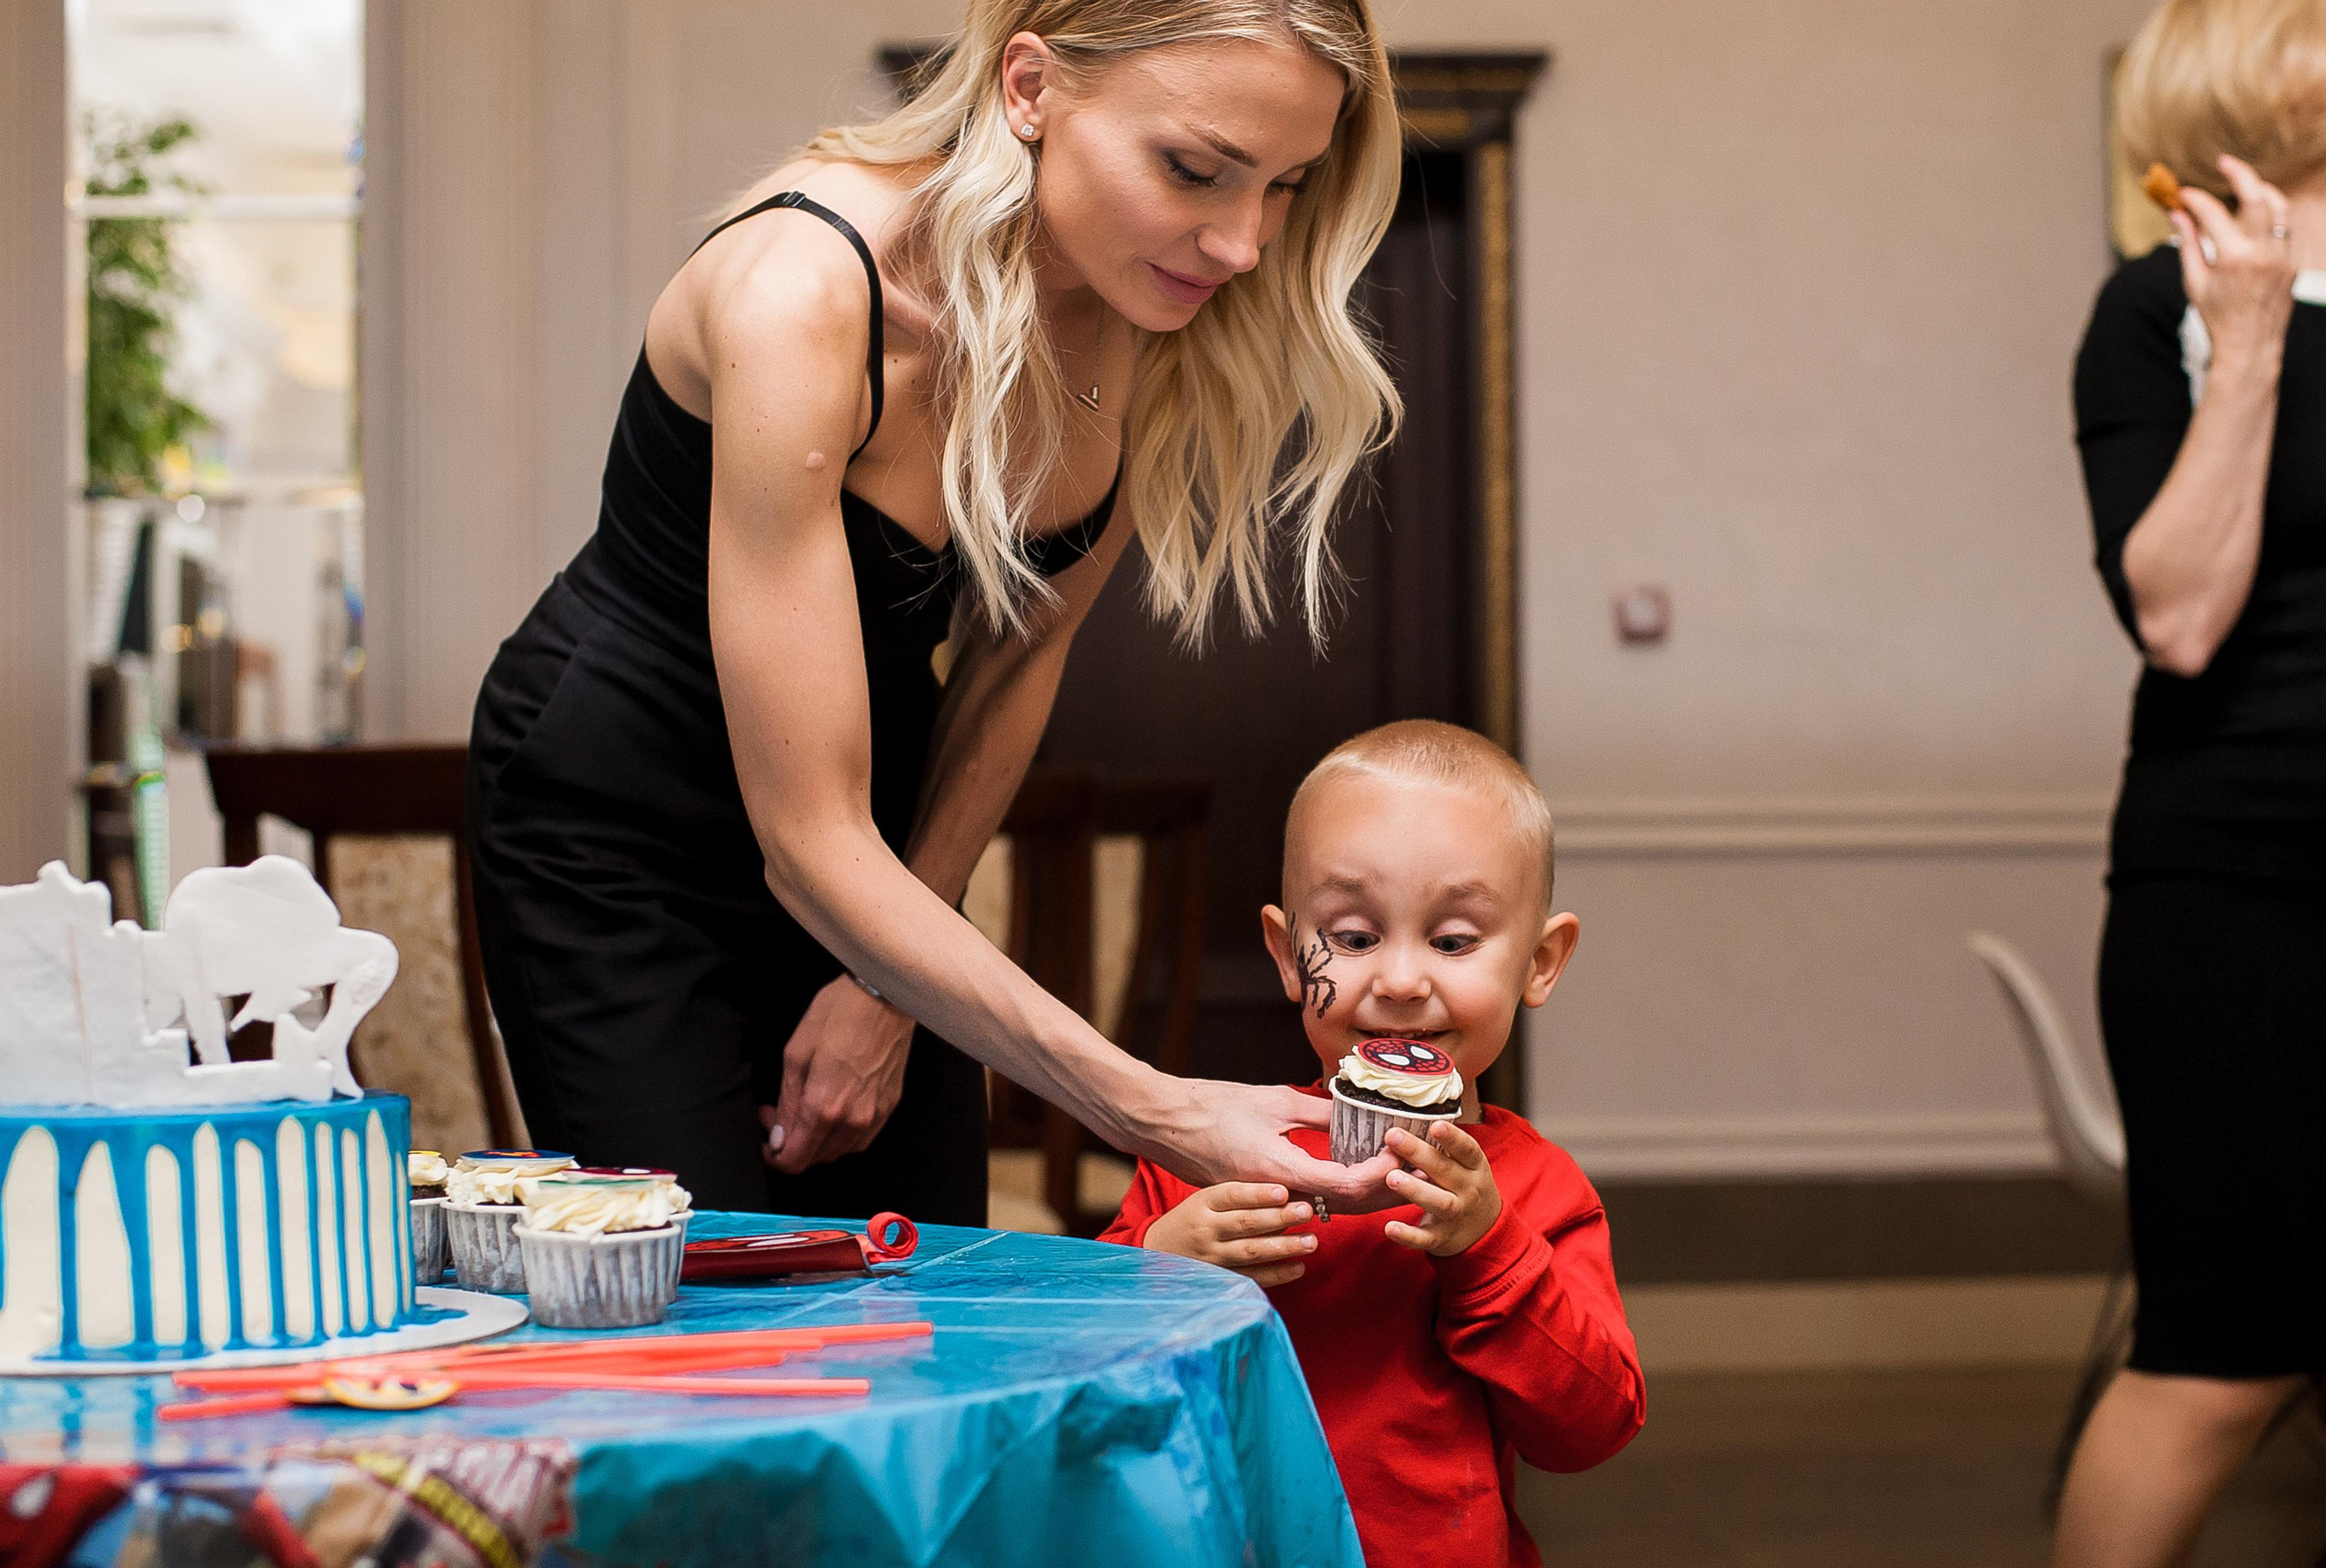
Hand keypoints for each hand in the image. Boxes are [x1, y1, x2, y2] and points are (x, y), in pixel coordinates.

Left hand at [761, 976, 912, 1173]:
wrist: (886, 996)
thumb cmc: (836, 1015)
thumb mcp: (796, 1053)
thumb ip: (787, 1101)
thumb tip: (779, 1136)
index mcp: (824, 1108)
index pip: (794, 1160)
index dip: (772, 1155)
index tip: (766, 1132)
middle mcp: (852, 1122)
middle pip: (815, 1159)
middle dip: (791, 1143)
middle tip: (780, 1111)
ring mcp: (875, 1117)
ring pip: (838, 1152)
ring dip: (817, 1141)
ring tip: (806, 1108)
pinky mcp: (890, 1107)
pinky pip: (860, 1139)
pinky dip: (840, 1136)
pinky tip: (833, 1111)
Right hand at [1141, 1078, 1401, 1211]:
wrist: (1161, 1122)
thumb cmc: (1212, 1105)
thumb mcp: (1274, 1099)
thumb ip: (1319, 1110)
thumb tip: (1360, 1113)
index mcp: (1279, 1168)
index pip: (1345, 1186)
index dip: (1380, 1175)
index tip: (1401, 1154)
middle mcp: (1274, 1194)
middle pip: (1342, 1208)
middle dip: (1383, 1192)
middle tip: (1414, 1174)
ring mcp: (1264, 1200)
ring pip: (1326, 1210)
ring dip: (1363, 1197)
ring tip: (1395, 1178)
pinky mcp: (1257, 1198)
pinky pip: (1305, 1205)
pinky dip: (1335, 1196)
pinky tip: (1353, 1181)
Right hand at [1143, 1182, 1317, 1287]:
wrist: (1159, 1252)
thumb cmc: (1193, 1218)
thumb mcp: (1206, 1199)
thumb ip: (1239, 1195)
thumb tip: (1288, 1190)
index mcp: (1203, 1203)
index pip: (1231, 1195)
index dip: (1258, 1193)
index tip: (1284, 1190)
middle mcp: (1206, 1230)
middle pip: (1245, 1223)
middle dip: (1279, 1217)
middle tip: (1307, 1211)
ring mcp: (1212, 1257)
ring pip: (1251, 1251)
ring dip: (1284, 1247)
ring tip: (1311, 1241)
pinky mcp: (1221, 1278)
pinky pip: (1252, 1277)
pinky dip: (1277, 1274)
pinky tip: (1298, 1267)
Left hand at [1380, 1122, 1501, 1256]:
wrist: (1484, 1232)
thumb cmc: (1466, 1187)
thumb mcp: (1468, 1166)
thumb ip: (1447, 1147)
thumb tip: (1414, 1113)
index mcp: (1475, 1168)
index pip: (1467, 1150)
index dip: (1453, 1138)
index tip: (1435, 1125)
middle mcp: (1468, 1191)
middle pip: (1445, 1170)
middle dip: (1419, 1153)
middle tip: (1393, 1137)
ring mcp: (1455, 1215)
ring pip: (1437, 1202)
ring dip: (1414, 1189)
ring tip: (1391, 1178)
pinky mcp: (1441, 1238)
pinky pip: (1424, 1238)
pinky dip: (1407, 1235)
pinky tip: (1389, 1227)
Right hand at [2174, 155, 2297, 373]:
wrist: (2251, 345)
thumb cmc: (2217, 317)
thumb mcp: (2195, 281)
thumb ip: (2189, 243)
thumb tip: (2177, 214)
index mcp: (2233, 258)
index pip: (2213, 214)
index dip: (2195, 199)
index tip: (2182, 194)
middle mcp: (2262, 252)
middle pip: (2257, 196)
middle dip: (2239, 173)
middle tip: (2225, 162)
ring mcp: (2282, 255)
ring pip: (2279, 206)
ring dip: (2261, 189)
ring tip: (2246, 183)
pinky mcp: (2292, 260)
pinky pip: (2286, 225)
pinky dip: (2272, 211)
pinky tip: (2258, 209)